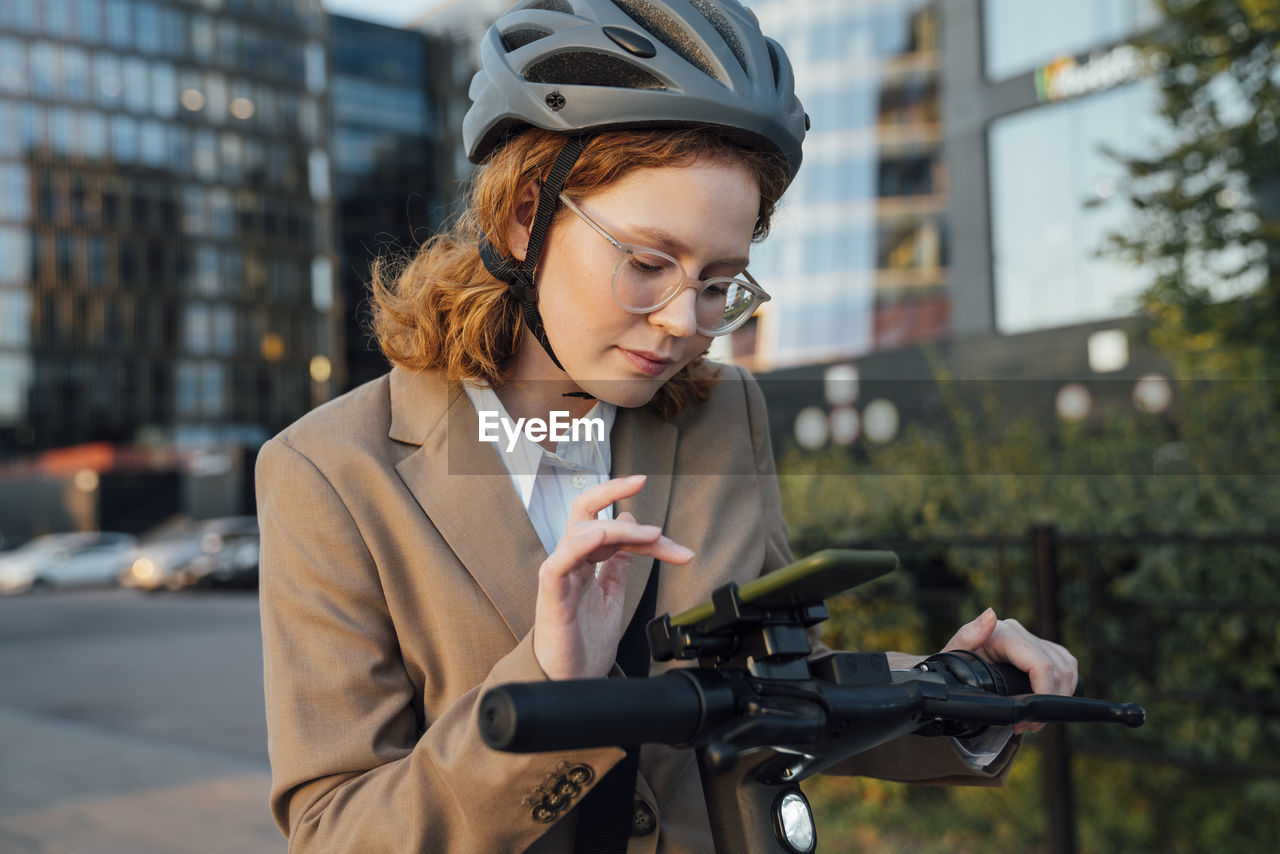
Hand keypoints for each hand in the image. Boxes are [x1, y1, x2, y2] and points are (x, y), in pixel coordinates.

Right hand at [533, 475, 693, 679]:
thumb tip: (631, 525)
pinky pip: (559, 561)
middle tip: (641, 480)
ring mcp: (559, 575)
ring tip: (652, 537)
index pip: (610, 525)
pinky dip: (581, 543)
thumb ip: (617, 562)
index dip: (641, 527)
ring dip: (620, 528)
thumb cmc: (584, 641)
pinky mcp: (551, 594)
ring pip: (581, 530)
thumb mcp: (611, 595)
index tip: (670, 536)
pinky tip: (604, 535)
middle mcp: (570, 560)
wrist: (571, 680)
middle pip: (584, 510)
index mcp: (583, 560)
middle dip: (611, 489)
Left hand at [942, 608, 1078, 733]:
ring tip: (1035, 719)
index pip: (1040, 664)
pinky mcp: (1043, 648)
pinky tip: (1046, 704)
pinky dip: (1063, 688)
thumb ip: (969, 635)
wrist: (954, 667)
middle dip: (1048, 702)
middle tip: (1028, 725)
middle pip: (1058, 669)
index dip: (1043, 694)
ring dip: (1058, 697)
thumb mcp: (952, 655)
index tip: (1029, 719)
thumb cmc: (952, 665)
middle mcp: (1020, 632)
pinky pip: (1067, 666)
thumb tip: (990, 614)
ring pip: (1067, 668)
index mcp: (1002, 633)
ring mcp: (1033, 639)